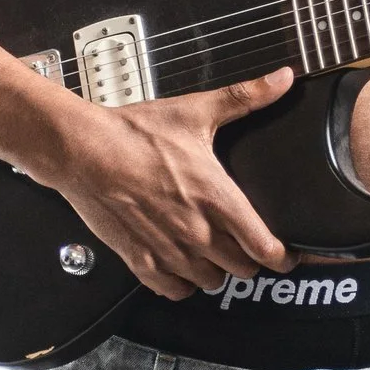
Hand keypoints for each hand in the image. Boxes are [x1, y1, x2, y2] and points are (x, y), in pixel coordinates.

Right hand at [45, 70, 293, 294]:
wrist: (83, 151)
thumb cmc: (135, 134)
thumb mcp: (195, 112)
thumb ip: (245, 98)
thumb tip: (282, 79)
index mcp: (218, 199)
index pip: (266, 249)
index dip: (284, 257)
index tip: (287, 254)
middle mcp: (198, 232)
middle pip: (244, 270)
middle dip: (248, 259)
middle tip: (241, 243)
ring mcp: (170, 251)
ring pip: (211, 283)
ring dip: (215, 270)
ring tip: (209, 250)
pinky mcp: (142, 262)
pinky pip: (175, 290)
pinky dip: (182, 283)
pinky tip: (180, 262)